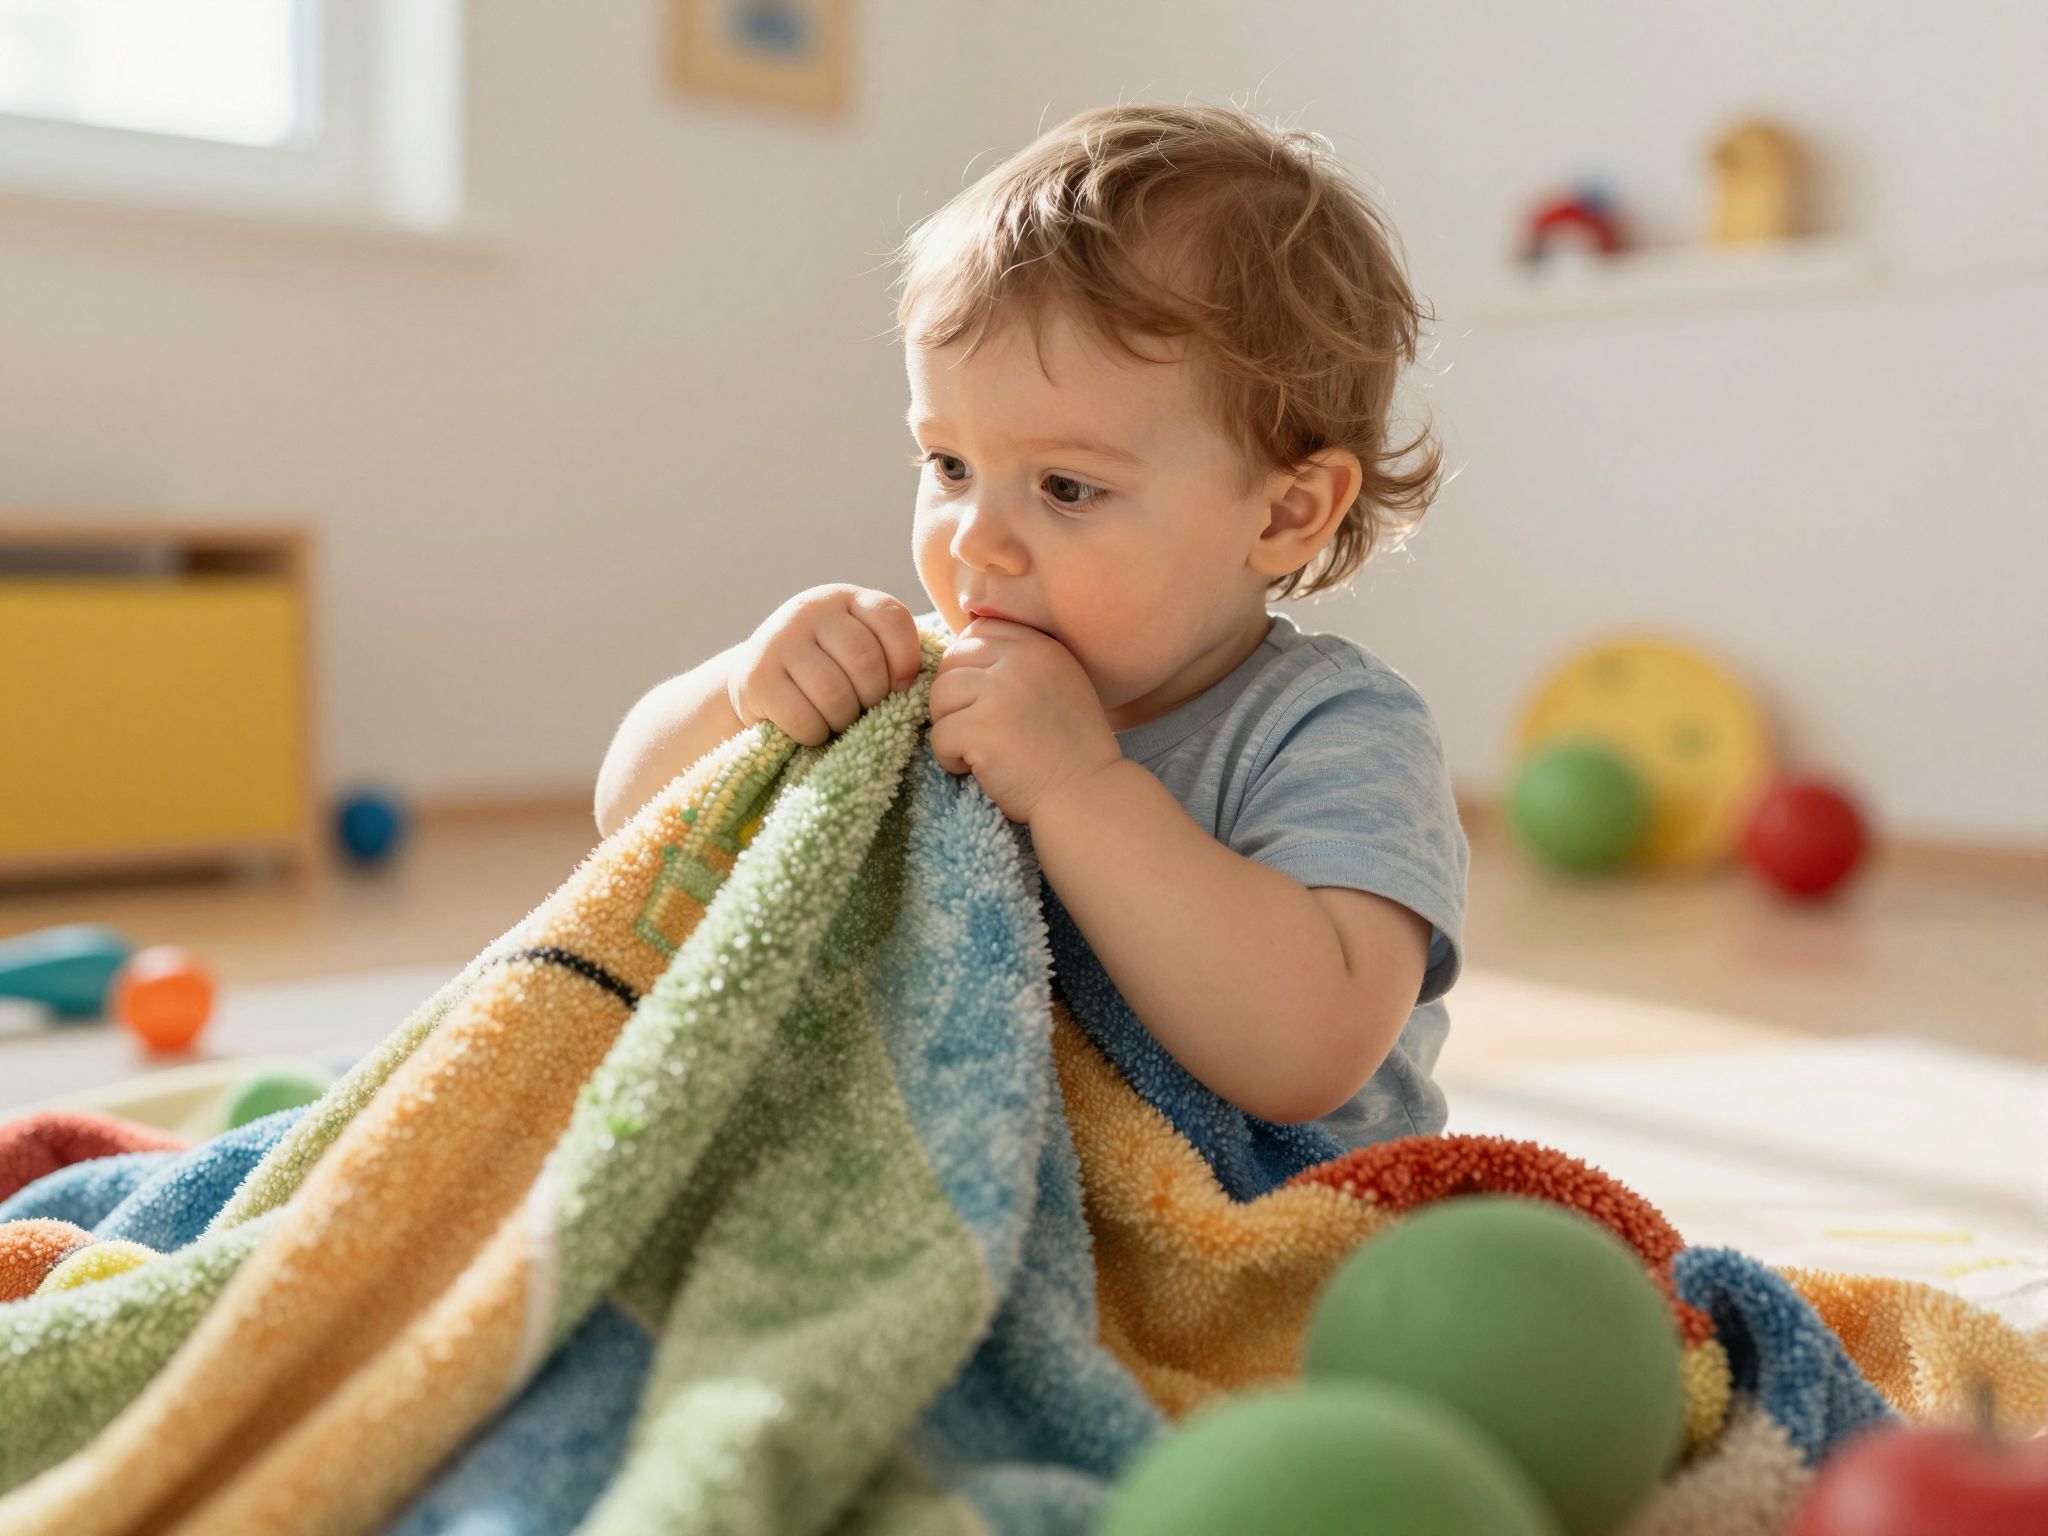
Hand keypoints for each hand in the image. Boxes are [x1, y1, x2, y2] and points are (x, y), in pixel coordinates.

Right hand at [728, 584, 923, 746]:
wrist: (756, 680)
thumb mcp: (857, 646)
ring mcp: (779, 641)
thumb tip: (926, 690)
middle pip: (865, 661)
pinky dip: (816, 734)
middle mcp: (810, 610)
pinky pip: (805, 719)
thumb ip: (890, 652)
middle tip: (863, 709)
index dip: (905, 661)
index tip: (900, 687)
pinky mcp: (756, 678)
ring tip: (837, 719)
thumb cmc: (825, 670)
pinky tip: (811, 728)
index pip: (893, 620)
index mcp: (846, 599)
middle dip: (873, 698)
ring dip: (844, 720)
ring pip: (835, 694)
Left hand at [929, 618, 1121, 823]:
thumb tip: (962, 645)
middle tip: (978, 731)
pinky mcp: (982, 729)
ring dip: (950, 728)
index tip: (985, 701)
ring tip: (979, 751)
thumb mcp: (1058, 684)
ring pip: (939, 697)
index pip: (978, 631)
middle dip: (954, 698)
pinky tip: (980, 770)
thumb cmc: (1069, 749)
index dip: (970, 666)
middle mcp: (1021, 660)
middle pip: (951, 661)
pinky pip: (939, 736)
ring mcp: (1000, 693)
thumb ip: (1020, 661)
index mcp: (1039, 646)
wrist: (1087, 795)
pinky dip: (950, 759)